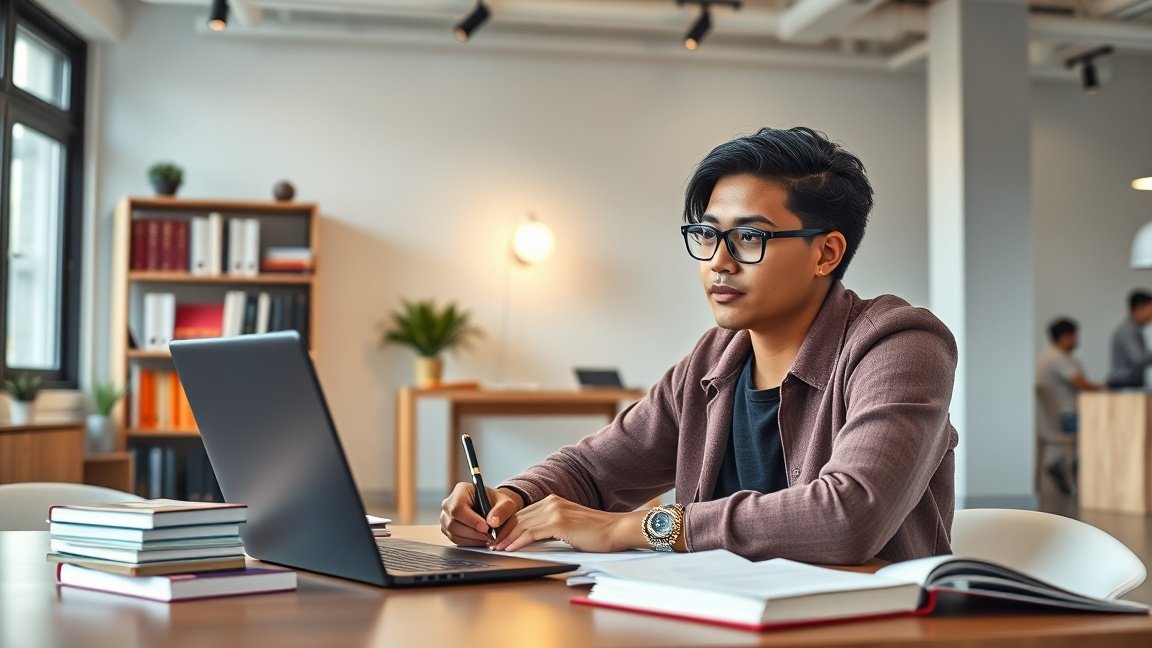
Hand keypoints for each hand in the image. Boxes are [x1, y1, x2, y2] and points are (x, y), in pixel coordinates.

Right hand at [440, 482, 523, 546]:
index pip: (458, 507)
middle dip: (472, 532)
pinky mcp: (447, 528)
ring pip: (453, 533)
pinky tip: (480, 540)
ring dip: (471, 539)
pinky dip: (468, 542)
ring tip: (486, 539)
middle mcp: (449, 503)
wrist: (493, 507)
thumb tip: (493, 522)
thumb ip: (502, 510)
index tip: (486, 528)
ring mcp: (446, 516)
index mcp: (461, 490)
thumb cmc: (497, 502)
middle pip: (453, 523)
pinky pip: (454, 539)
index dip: (471, 520)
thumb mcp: (506, 502)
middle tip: (488, 536)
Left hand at [493, 494, 644, 552]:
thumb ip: (550, 527)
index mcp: (553, 501)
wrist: (615, 530)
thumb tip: (532, 539)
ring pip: (521, 525)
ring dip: (506, 538)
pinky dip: (517, 542)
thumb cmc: (596, 532)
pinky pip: (530, 533)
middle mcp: (551, 502)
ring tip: (497, 548)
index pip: (522, 513)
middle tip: (492, 544)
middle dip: (503, 532)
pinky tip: (510, 548)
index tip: (498, 537)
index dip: (507, 526)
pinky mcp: (558, 522)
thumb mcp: (568, 526)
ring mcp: (554, 511)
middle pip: (518, 518)